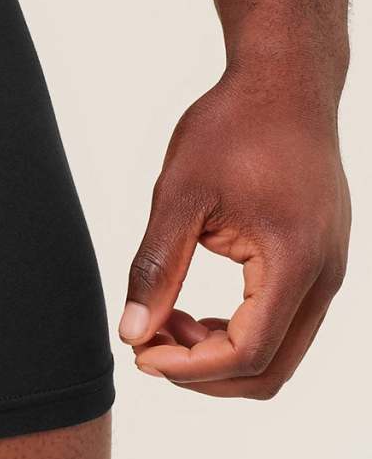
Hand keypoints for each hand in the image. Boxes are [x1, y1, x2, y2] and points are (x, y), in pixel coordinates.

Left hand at [118, 74, 349, 398]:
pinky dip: (238, 332)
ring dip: (219, 355)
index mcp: (295, 261)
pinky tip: (191, 311)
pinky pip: (285, 323)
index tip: (140, 353)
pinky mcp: (318, 263)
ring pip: (281, 353)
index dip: (190, 368)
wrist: (284, 84)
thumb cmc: (232, 128)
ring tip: (165, 324)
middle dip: (204, 374)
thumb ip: (156, 267)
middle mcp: (324, 276)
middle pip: (271, 370)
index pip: (248, 353)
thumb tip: (131, 333)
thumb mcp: (179, 195)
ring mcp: (328, 271)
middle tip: (147, 347)